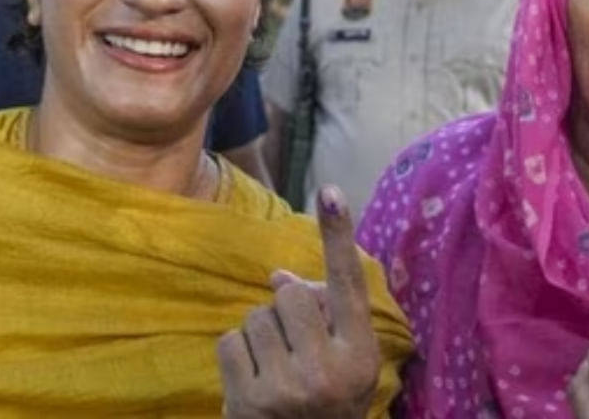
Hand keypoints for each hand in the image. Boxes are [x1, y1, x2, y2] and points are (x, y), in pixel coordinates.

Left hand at [218, 186, 380, 418]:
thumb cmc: (329, 400)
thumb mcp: (346, 361)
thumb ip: (325, 315)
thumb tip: (277, 277)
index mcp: (359, 354)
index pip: (347, 284)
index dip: (338, 235)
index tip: (329, 191)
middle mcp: (327, 370)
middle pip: (290, 296)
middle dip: (286, 311)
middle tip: (294, 344)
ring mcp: (286, 388)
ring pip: (256, 316)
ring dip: (260, 334)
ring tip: (275, 366)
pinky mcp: (248, 401)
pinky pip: (230, 341)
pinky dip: (237, 354)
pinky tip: (254, 379)